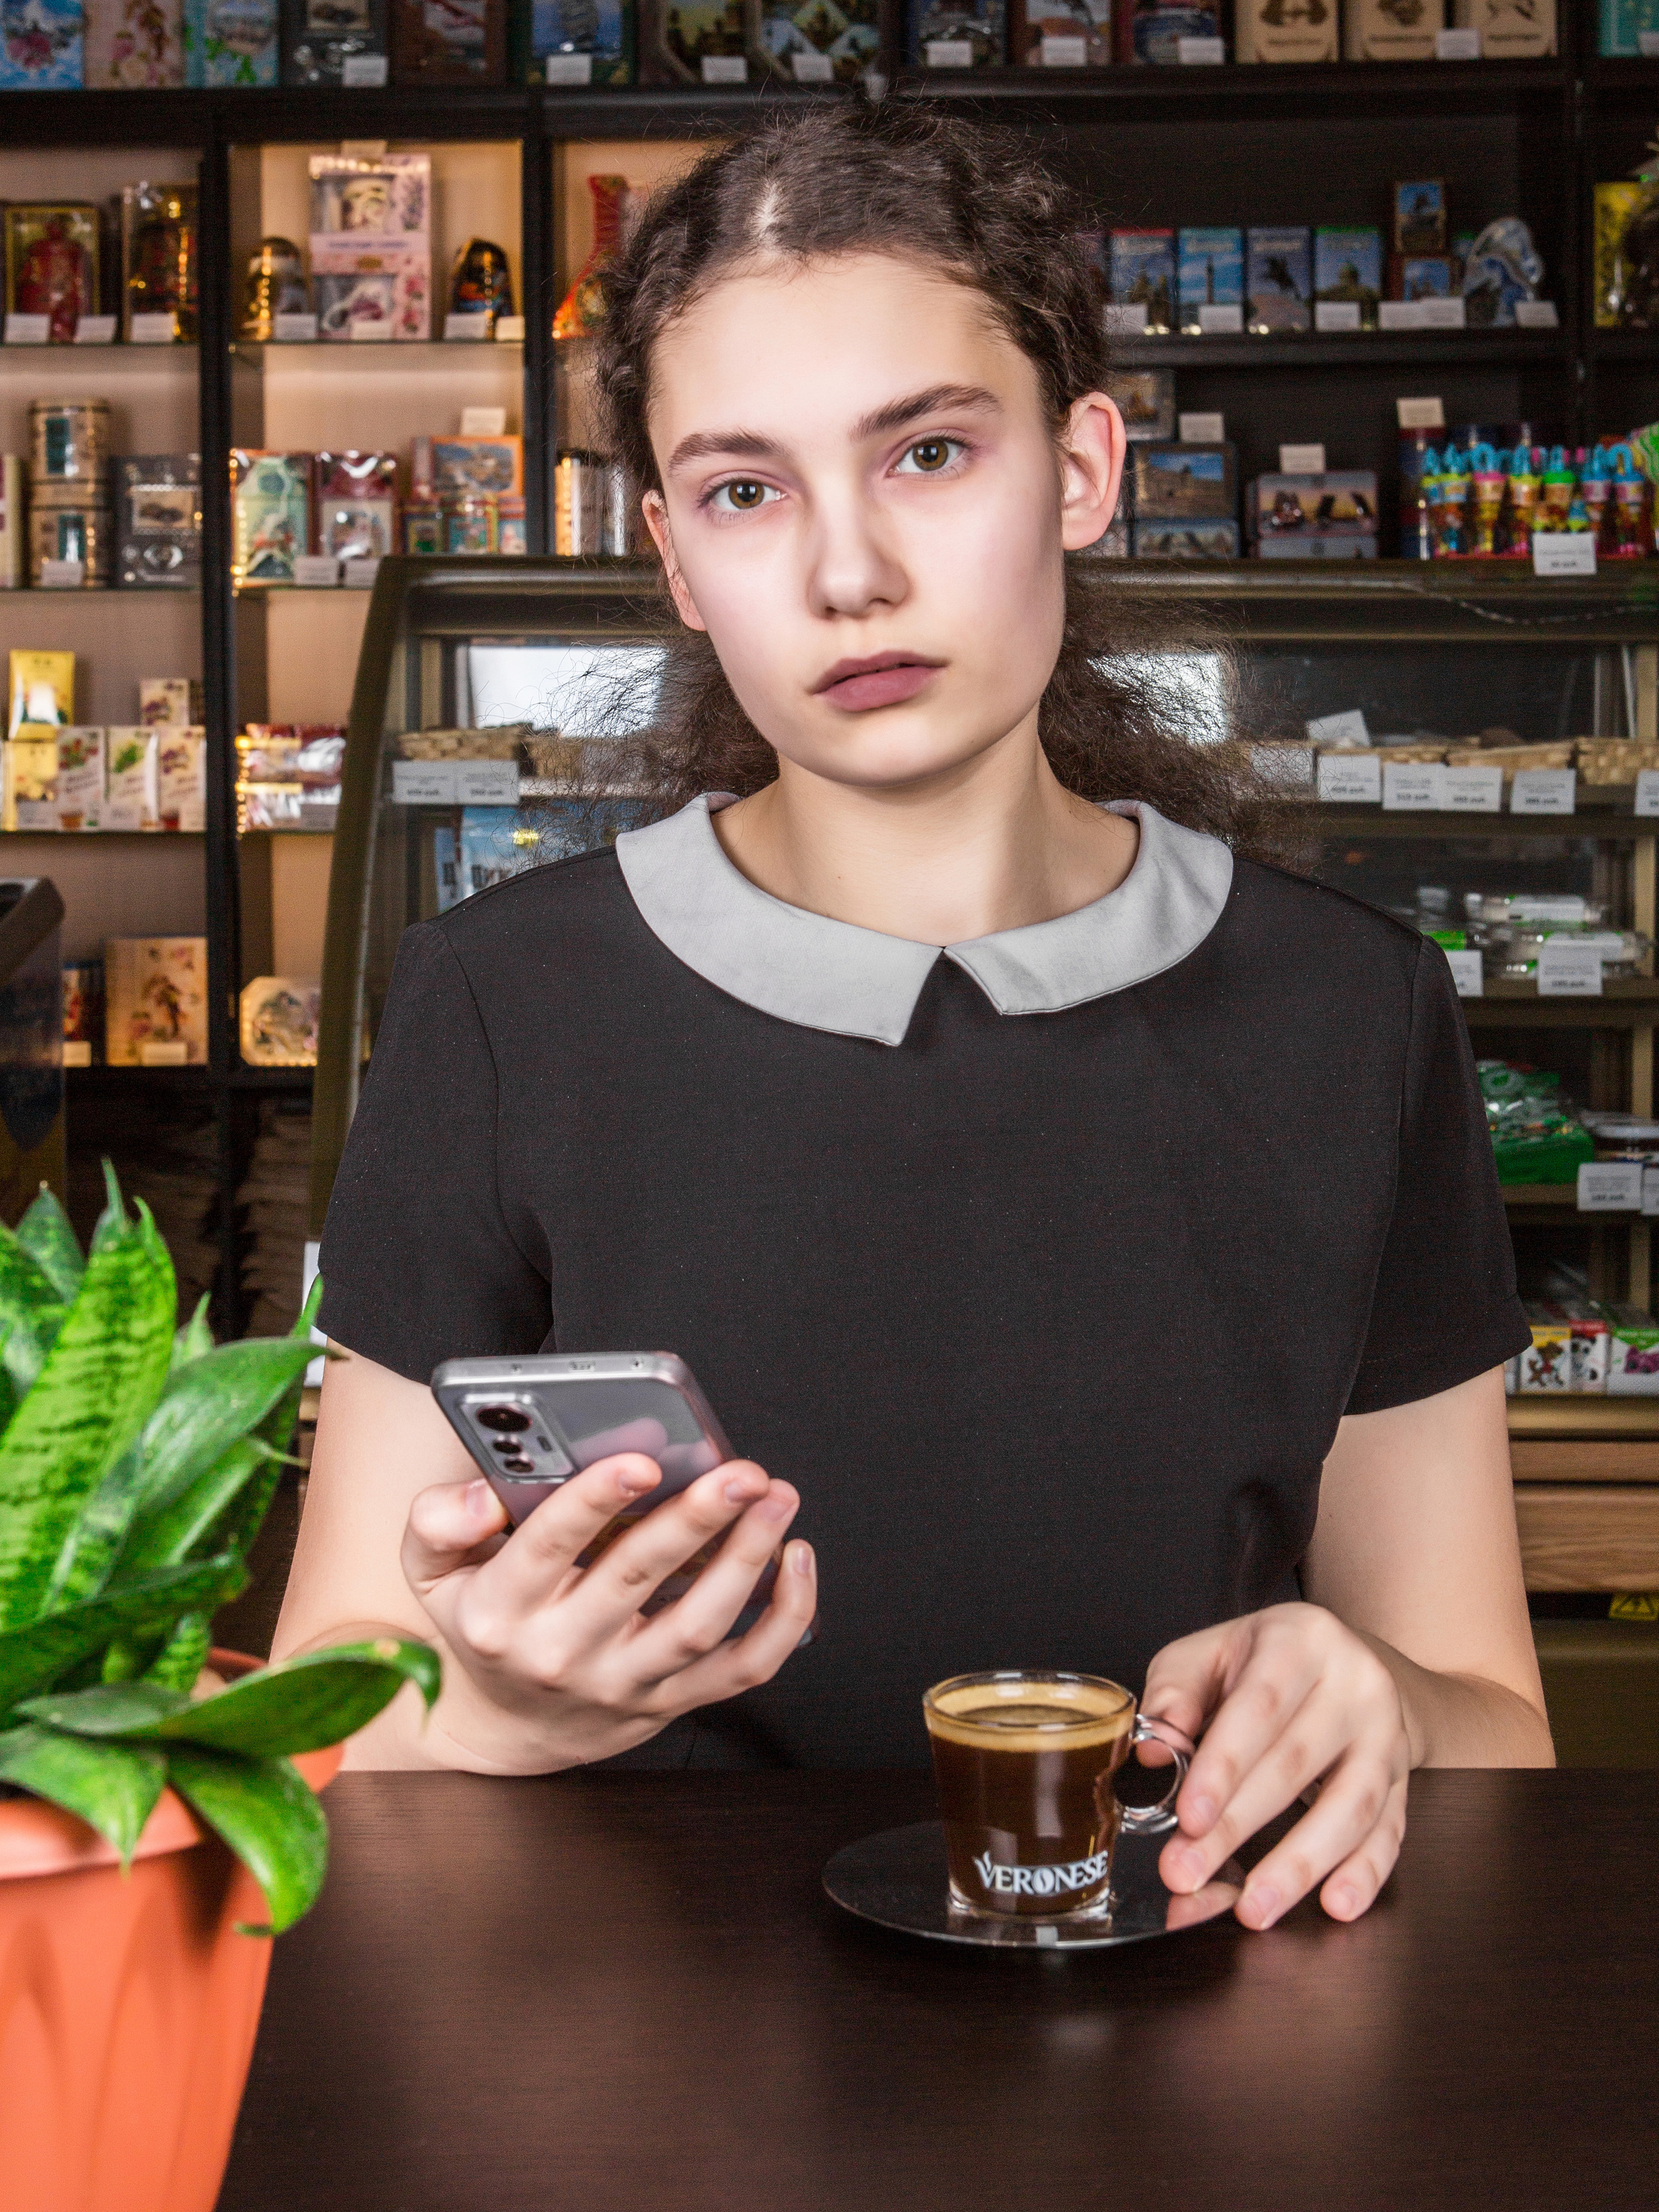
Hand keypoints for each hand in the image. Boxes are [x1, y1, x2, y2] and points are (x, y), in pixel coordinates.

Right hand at [400, 1453, 815, 1770]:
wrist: (510, 1727)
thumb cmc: (487, 1625)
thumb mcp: (434, 1573)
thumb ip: (440, 1522)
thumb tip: (480, 1495)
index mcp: (503, 1608)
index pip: (549, 1546)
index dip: (597, 1499)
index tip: (642, 1460)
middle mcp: (563, 1650)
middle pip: (636, 1578)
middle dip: (695, 1519)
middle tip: (740, 1474)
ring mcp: (622, 1681)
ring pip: (696, 1624)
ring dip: (746, 1560)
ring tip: (777, 1502)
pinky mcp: (671, 1702)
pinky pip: (741, 1668)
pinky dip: (782, 1620)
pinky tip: (797, 1562)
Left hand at [1140, 1601, 1410, 1931]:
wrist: (1346, 1660)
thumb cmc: (1261, 1663)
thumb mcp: (1208, 1655)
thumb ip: (1175, 1695)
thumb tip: (1153, 1752)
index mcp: (1299, 1640)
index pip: (1258, 1707)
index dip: (1223, 1767)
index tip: (1189, 1819)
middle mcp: (1354, 1683)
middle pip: (1296, 1764)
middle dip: (1238, 1827)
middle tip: (1188, 1873)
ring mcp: (1386, 1732)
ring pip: (1350, 1806)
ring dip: (1299, 1865)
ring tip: (1253, 1908)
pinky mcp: (1404, 1776)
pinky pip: (1390, 1830)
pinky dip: (1365, 1872)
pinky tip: (1336, 1903)